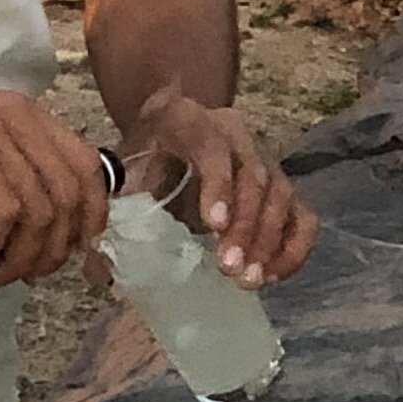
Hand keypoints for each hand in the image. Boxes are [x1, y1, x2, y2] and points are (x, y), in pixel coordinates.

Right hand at [0, 63, 110, 288]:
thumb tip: (18, 235)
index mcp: (26, 114)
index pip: (88, 167)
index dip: (90, 216)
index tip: (69, 253)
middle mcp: (20, 116)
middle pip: (72, 194)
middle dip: (56, 248)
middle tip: (25, 275)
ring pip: (41, 208)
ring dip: (20, 254)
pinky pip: (4, 207)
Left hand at [127, 90, 318, 287]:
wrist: (171, 125)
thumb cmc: (144, 152)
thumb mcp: (125, 168)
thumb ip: (114, 209)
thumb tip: (100, 269)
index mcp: (190, 121)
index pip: (212, 146)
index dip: (218, 184)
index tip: (213, 224)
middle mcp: (236, 134)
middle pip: (254, 177)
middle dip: (245, 227)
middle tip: (228, 269)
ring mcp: (265, 158)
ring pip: (281, 197)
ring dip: (267, 242)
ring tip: (247, 280)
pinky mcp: (283, 186)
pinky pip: (302, 216)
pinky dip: (293, 248)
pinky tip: (272, 276)